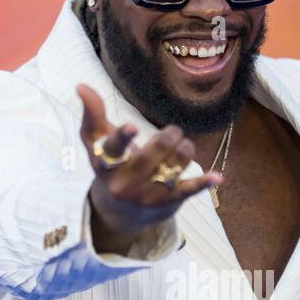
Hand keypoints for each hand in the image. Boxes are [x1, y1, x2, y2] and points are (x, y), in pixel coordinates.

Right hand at [77, 84, 222, 252]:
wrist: (119, 213)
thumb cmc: (110, 167)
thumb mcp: (96, 145)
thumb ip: (92, 115)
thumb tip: (81, 86)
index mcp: (105, 165)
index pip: (112, 150)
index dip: (122, 138)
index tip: (132, 126)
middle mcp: (125, 183)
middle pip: (153, 154)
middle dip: (168, 137)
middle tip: (173, 131)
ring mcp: (147, 195)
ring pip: (173, 166)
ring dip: (184, 150)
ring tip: (182, 145)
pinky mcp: (167, 203)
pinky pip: (187, 190)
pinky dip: (203, 183)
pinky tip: (217, 177)